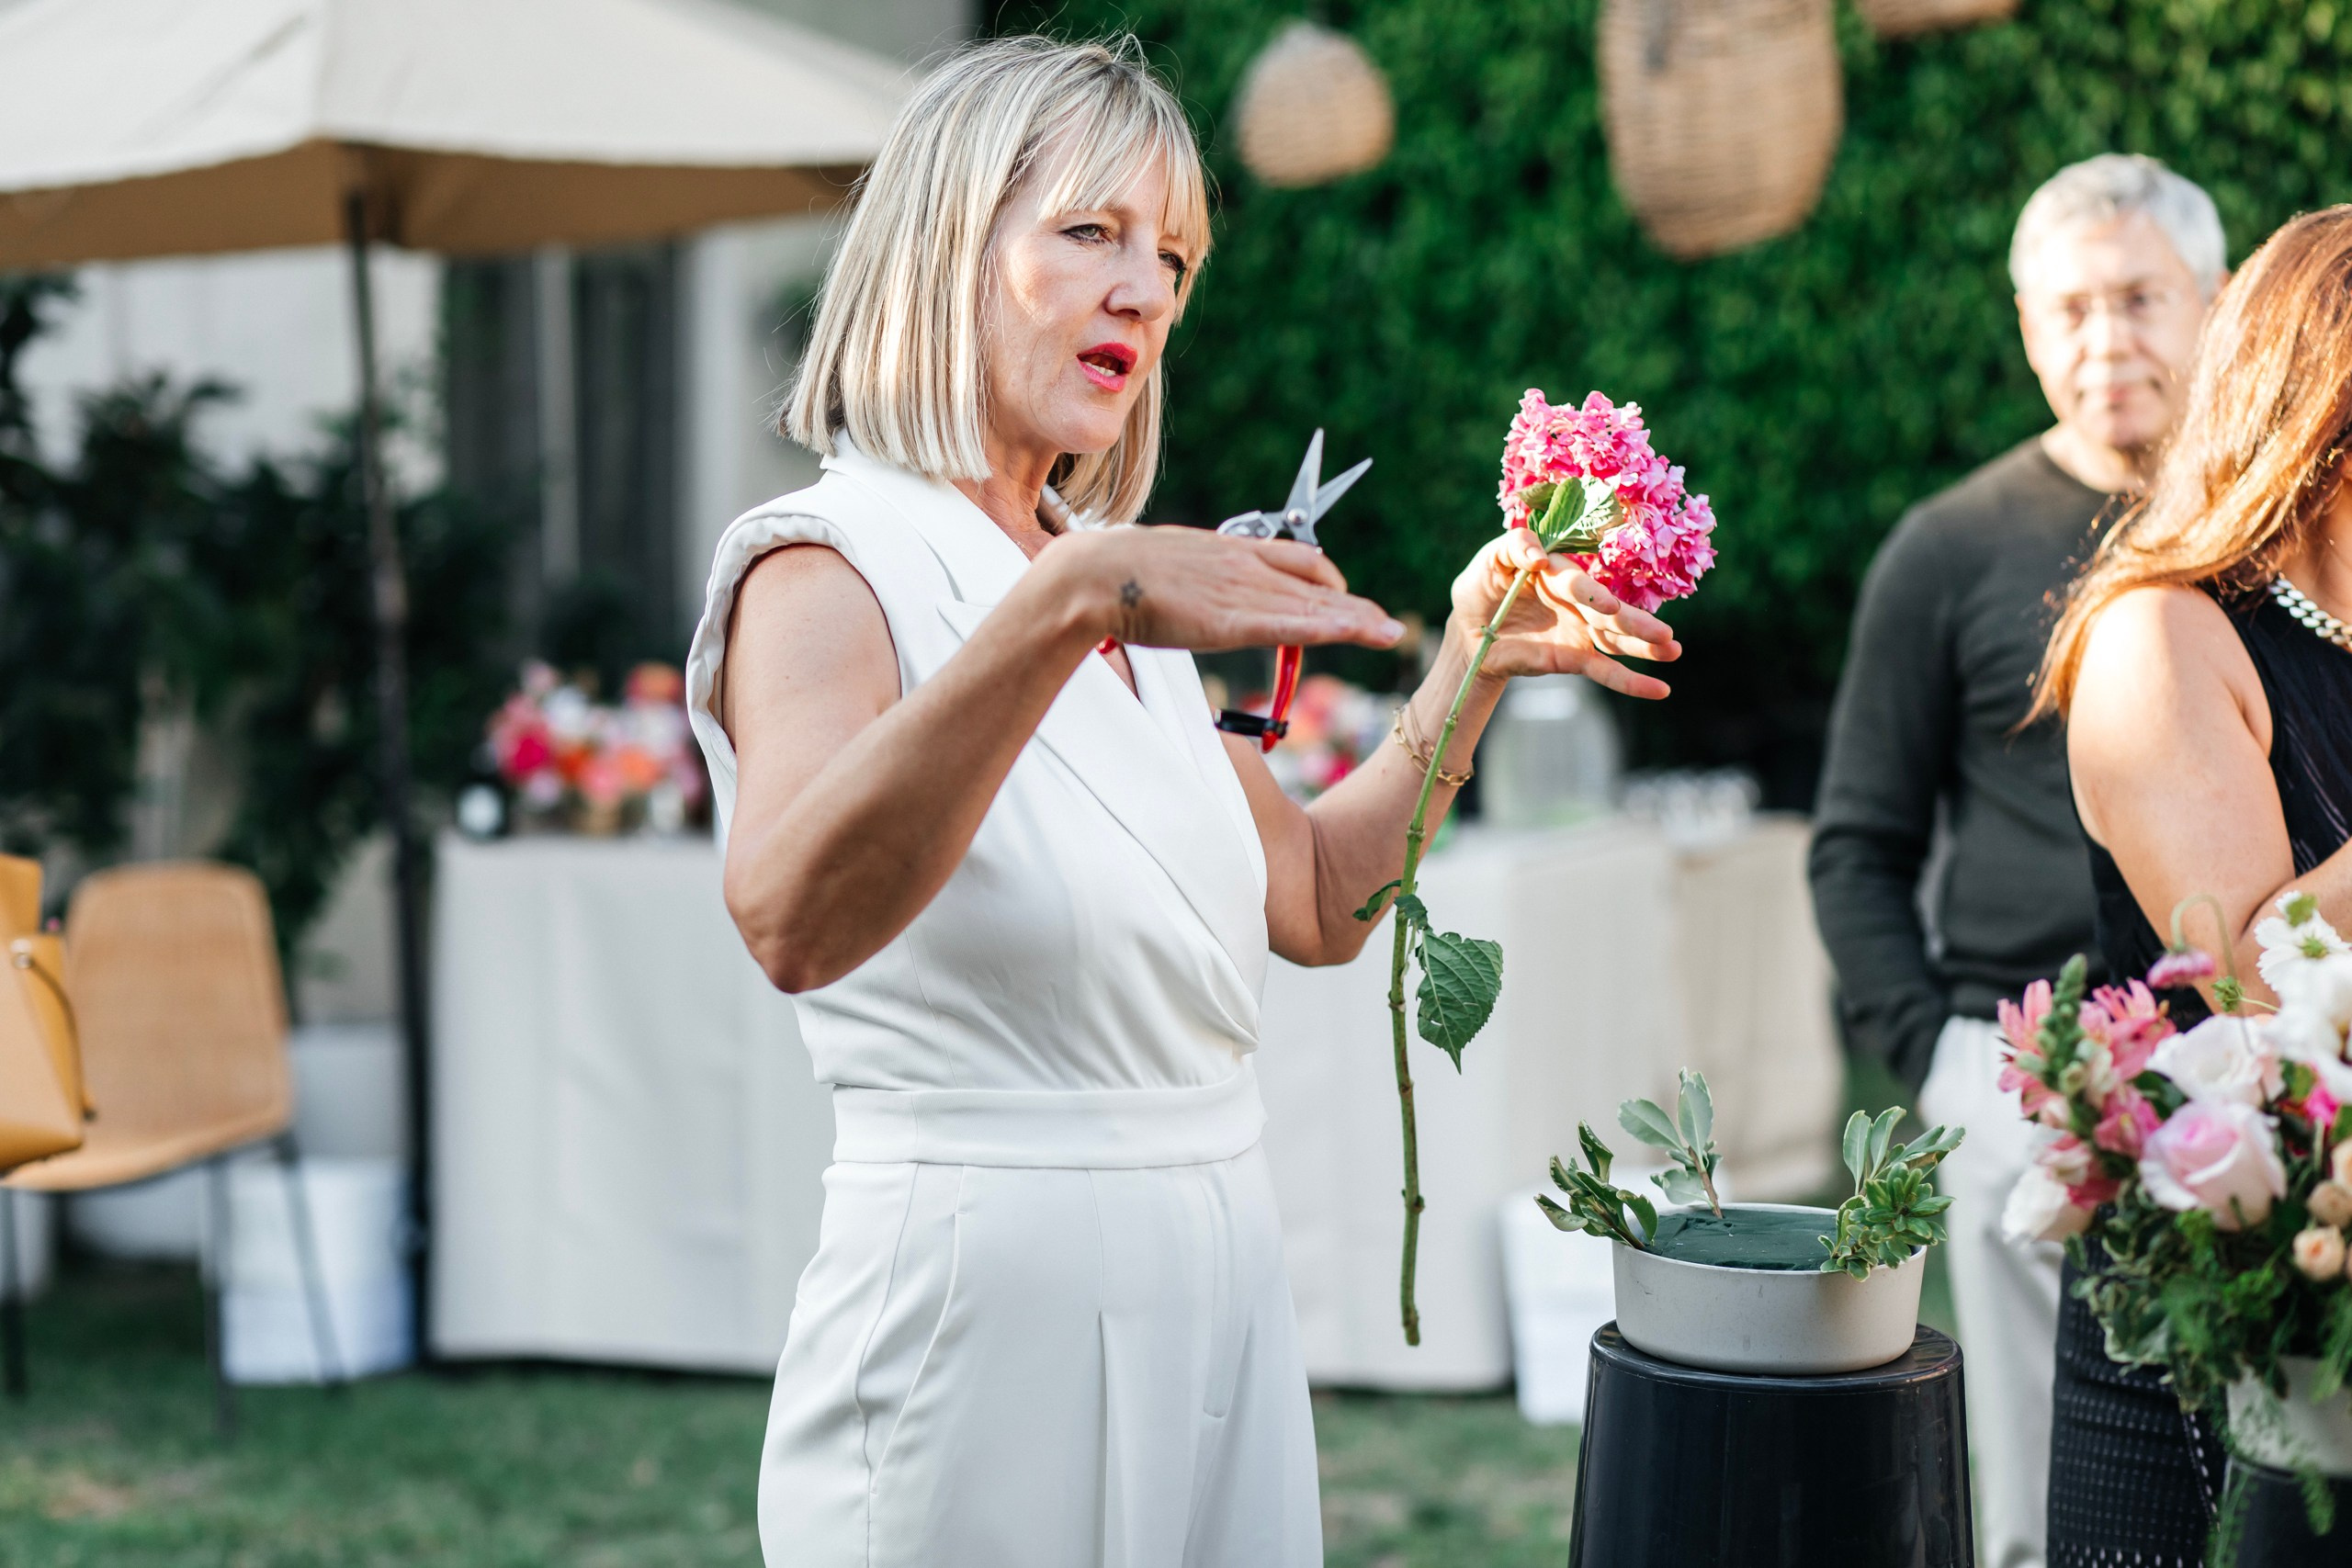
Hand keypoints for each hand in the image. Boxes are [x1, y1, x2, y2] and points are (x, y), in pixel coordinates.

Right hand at [1042, 525, 1404, 652]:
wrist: (1095, 575)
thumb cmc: (1115, 572)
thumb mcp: (1165, 565)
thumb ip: (1189, 578)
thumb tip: (1186, 592)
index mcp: (1228, 551)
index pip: (1296, 560)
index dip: (1327, 580)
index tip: (1344, 596)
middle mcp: (1245, 566)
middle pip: (1315, 583)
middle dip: (1353, 605)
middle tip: (1385, 623)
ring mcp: (1242, 592)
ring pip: (1313, 606)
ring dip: (1355, 620)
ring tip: (1388, 631)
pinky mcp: (1235, 621)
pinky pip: (1294, 625)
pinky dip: (1330, 629)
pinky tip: (1356, 632)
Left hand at [1448, 530, 1680, 699]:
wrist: (1471, 630)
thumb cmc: (1482, 586)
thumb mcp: (1489, 559)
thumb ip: (1514, 546)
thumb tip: (1537, 559)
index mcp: (1559, 572)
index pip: (1578, 583)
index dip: (1592, 594)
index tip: (1608, 608)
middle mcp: (1577, 601)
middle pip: (1610, 613)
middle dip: (1636, 624)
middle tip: (1663, 634)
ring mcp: (1580, 631)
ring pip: (1616, 640)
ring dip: (1644, 647)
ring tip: (1672, 651)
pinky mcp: (1574, 658)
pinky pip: (1606, 671)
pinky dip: (1632, 682)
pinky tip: (1660, 690)